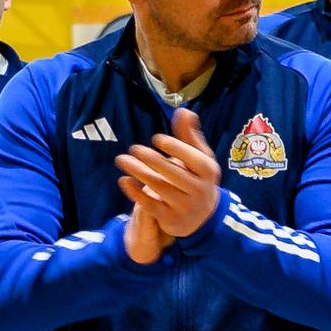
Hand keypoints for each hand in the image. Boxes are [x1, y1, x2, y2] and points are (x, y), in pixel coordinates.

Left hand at [117, 111, 221, 262]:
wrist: (202, 216)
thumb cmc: (197, 178)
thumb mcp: (199, 158)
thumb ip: (189, 135)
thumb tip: (183, 111)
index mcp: (208, 172)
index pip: (194, 159)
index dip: (176, 148)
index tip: (156, 138)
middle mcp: (199, 190)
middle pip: (174, 173)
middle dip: (152, 160)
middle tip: (133, 148)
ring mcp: (185, 206)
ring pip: (160, 188)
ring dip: (139, 172)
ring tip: (122, 160)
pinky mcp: (170, 219)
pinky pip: (151, 205)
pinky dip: (136, 193)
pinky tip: (123, 180)